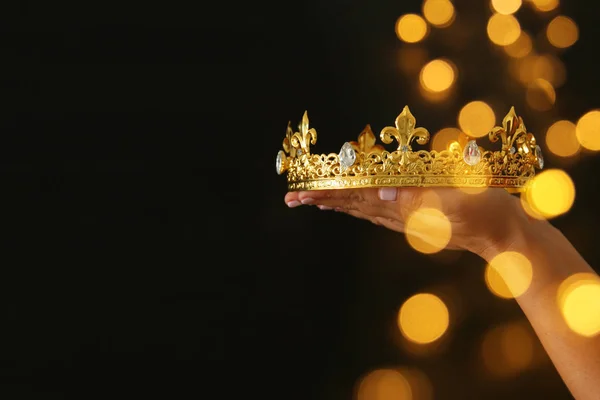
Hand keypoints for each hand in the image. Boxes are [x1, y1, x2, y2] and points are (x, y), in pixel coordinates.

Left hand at [284, 187, 531, 257]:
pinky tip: (354, 204)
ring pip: (362, 208)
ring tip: (313, 201)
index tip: (301, 194)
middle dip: (322, 200)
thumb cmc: (486, 213)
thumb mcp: (454, 201)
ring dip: (336, 203)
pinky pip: (379, 210)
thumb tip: (381, 192)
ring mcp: (407, 217)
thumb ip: (418, 197)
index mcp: (404, 207)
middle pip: (352, 205)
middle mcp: (399, 214)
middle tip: (292, 198)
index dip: (328, 194)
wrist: (505, 234)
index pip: (356, 199)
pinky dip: (359, 205)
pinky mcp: (417, 215)